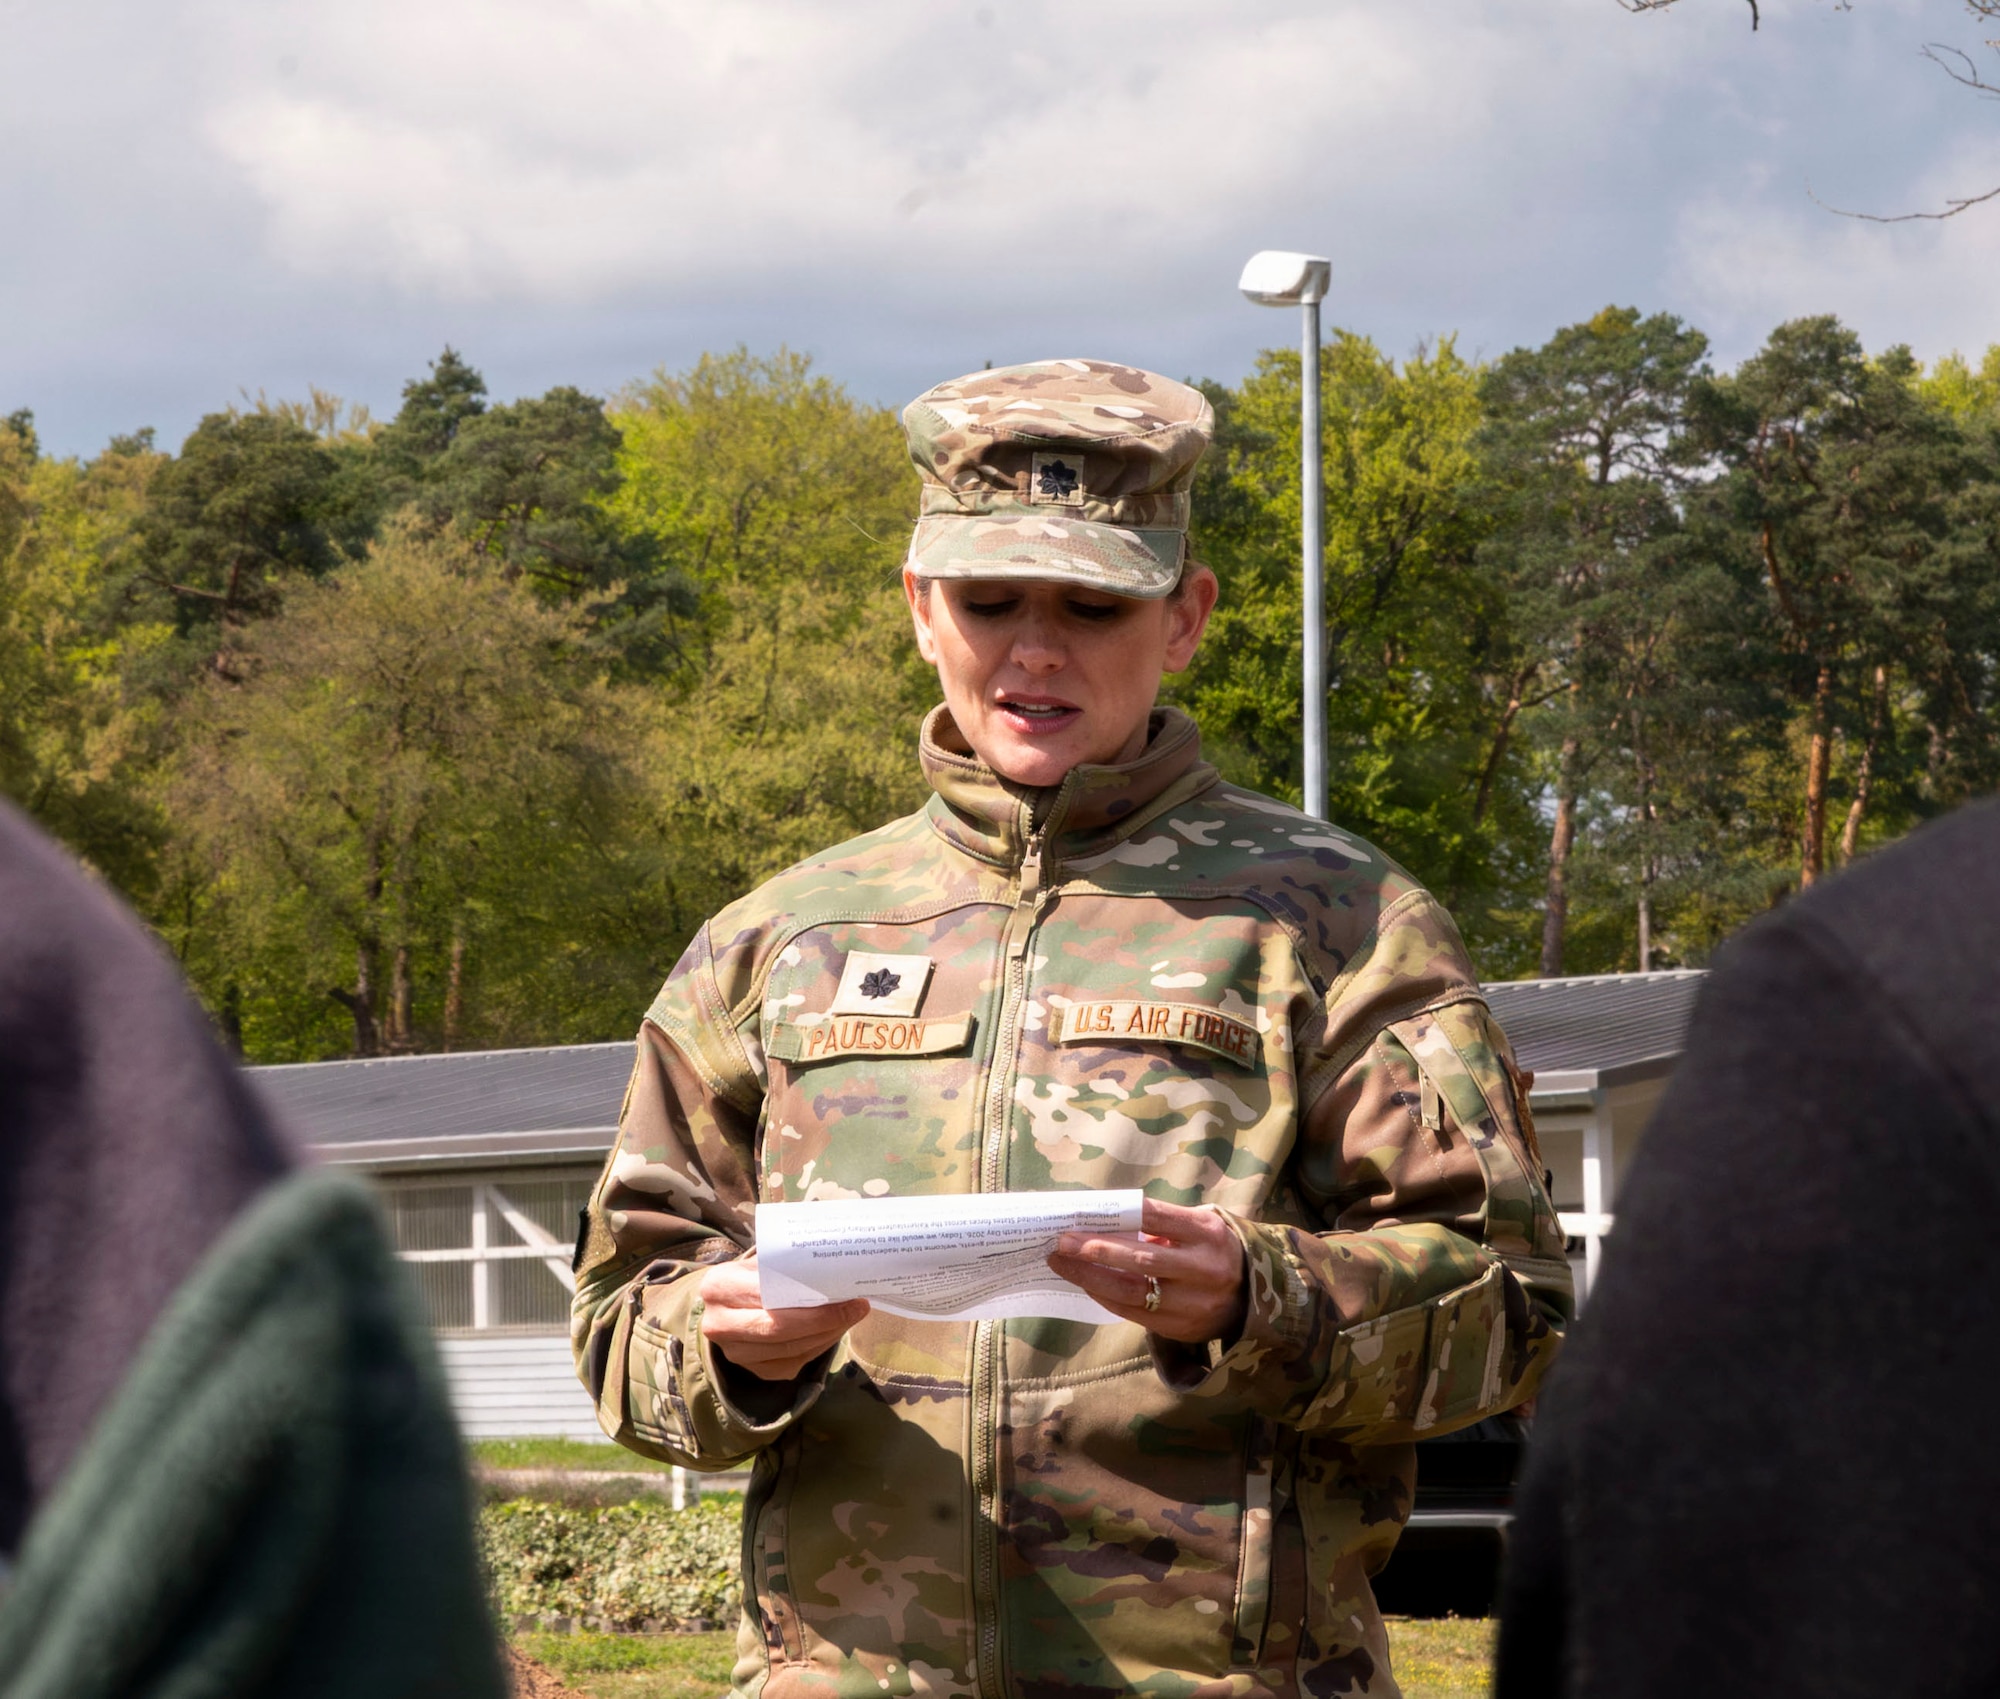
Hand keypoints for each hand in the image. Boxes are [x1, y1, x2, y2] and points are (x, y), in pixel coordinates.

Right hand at [698, 1254, 869, 1381]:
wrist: (726, 1304)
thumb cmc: (750, 1275)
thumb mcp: (759, 1261)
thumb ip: (786, 1263)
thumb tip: (835, 1260)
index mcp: (719, 1287)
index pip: (769, 1295)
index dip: (810, 1297)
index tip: (847, 1291)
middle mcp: (719, 1325)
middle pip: (779, 1329)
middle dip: (825, 1319)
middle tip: (857, 1307)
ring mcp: (735, 1353)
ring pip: (790, 1349)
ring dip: (827, 1334)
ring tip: (851, 1317)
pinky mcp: (754, 1371)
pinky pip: (793, 1362)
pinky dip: (819, 1347)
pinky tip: (834, 1331)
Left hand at [1047, 1198, 1246, 1344]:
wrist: (1255, 1296)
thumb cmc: (1213, 1250)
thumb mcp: (1200, 1226)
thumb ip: (1162, 1225)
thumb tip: (1106, 1223)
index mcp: (1208, 1232)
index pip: (1156, 1218)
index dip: (1116, 1216)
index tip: (1081, 1215)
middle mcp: (1204, 1268)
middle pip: (1142, 1260)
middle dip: (1096, 1251)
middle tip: (1062, 1242)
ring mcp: (1194, 1302)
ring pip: (1133, 1292)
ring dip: (1092, 1278)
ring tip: (1063, 1264)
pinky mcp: (1182, 1327)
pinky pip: (1135, 1314)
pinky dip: (1106, 1297)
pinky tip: (1086, 1285)